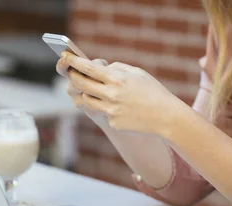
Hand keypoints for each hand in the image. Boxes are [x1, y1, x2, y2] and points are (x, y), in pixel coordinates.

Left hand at [65, 53, 188, 136]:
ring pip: (87, 101)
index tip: (66, 57)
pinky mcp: (113, 123)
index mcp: (117, 78)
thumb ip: (117, 68)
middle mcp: (111, 94)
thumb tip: (101, 68)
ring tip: (95, 92)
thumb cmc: (153, 92)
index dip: (74, 62)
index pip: (88, 68)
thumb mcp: (137, 73)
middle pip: (81, 84)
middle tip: (71, 74)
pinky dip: (106, 109)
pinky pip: (102, 113)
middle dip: (73, 78)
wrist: (166, 117)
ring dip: (87, 95)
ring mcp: (111, 110)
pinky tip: (120, 109)